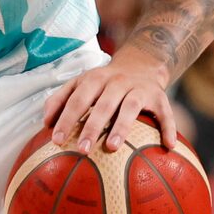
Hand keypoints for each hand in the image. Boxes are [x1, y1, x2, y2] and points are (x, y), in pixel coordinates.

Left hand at [42, 52, 171, 153]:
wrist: (141, 63)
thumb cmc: (104, 82)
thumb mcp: (80, 83)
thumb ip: (60, 99)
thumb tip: (45, 123)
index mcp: (94, 79)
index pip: (77, 99)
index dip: (66, 119)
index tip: (57, 140)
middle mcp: (117, 82)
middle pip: (103, 104)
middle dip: (91, 126)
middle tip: (82, 150)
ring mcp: (139, 88)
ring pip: (131, 107)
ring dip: (122, 127)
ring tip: (112, 148)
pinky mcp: (159, 97)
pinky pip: (165, 113)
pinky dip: (168, 128)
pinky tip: (167, 146)